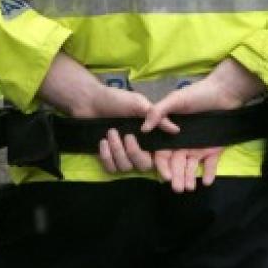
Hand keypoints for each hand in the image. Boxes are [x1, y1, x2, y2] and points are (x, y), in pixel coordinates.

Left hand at [37, 53, 156, 174]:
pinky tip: (103, 142)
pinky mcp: (107, 157)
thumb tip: (176, 130)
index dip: (160, 159)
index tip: (152, 152)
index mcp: (148, 136)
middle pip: (144, 165)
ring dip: (117, 151)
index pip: (159, 154)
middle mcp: (138, 147)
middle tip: (127, 136)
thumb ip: (156, 117)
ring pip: (126, 167)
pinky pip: (111, 168)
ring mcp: (122, 154)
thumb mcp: (139, 104)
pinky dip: (107, 157)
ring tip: (110, 133)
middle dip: (134, 153)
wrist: (90, 100)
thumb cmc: (117, 99)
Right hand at [141, 59, 266, 190]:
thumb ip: (159, 112)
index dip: (162, 165)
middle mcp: (183, 143)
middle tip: (177, 189)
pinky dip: (209, 172)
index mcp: (171, 133)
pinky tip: (207, 181)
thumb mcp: (175, 100)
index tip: (165, 176)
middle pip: (177, 163)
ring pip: (192, 166)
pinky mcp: (214, 148)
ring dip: (190, 177)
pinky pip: (210, 163)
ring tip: (189, 188)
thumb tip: (143, 129)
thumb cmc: (197, 94)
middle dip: (176, 176)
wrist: (224, 91)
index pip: (163, 153)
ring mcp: (199, 146)